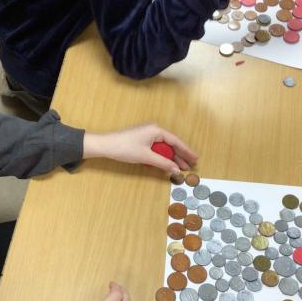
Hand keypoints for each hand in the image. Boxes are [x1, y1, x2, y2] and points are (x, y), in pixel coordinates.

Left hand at [83, 124, 197, 174]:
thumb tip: (177, 170)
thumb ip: (163, 163)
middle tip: (191, 166)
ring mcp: (147, 135)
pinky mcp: (141, 141)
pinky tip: (167, 164)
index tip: (195, 158)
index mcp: (156, 131)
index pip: (176, 141)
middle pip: (171, 144)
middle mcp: (153, 131)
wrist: (106, 146)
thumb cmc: (125, 148)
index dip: (186, 151)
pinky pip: (156, 149)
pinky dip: (162, 157)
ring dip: (171, 158)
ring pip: (164, 148)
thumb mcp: (146, 157)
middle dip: (180, 156)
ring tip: (181, 167)